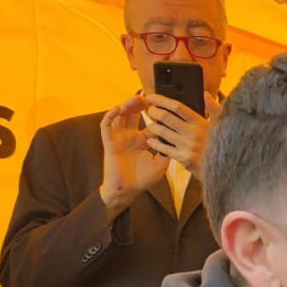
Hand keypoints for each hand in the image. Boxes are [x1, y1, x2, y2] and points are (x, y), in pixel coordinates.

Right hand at [98, 95, 167, 216]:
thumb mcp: (161, 165)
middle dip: (141, 104)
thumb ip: (168, 151)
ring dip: (127, 105)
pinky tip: (117, 109)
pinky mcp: (109, 141)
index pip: (150, 122)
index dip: (157, 114)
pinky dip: (110, 115)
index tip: (164, 105)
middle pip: (134, 114)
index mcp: (143, 140)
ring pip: (121, 115)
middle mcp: (131, 136)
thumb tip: (179, 140)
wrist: (127, 191)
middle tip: (150, 96)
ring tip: (136, 98)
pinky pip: (106, 125)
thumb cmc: (142, 179)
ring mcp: (119, 137)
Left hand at [143, 92, 216, 176]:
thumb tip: (205, 94)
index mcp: (200, 122)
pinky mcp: (184, 159)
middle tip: (149, 111)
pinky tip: (151, 140)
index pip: (177, 107)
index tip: (151, 97)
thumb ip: (213, 108)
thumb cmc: (223, 145)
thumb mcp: (221, 125)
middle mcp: (193, 133)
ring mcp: (188, 146)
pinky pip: (164, 148)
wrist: (227, 168)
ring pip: (162, 132)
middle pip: (166, 117)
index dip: (161, 100)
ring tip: (150, 125)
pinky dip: (155, 143)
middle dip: (153, 112)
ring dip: (152, 127)